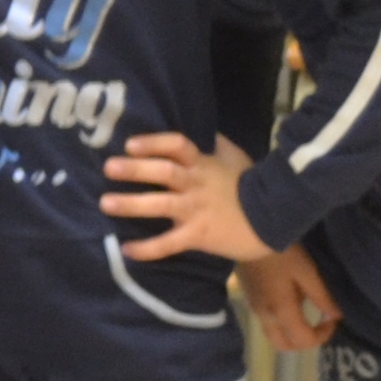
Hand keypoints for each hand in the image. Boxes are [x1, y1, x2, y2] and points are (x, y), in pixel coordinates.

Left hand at [103, 130, 270, 262]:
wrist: (275, 219)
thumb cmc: (251, 185)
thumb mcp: (235, 157)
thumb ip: (215, 143)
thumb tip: (201, 130)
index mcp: (204, 163)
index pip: (177, 145)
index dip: (154, 142)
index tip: (129, 144)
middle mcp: (196, 184)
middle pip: (164, 172)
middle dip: (135, 169)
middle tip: (108, 168)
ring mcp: (197, 210)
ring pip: (161, 204)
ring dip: (131, 204)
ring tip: (105, 204)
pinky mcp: (199, 235)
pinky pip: (170, 243)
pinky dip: (148, 248)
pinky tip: (126, 250)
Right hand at [239, 243, 342, 353]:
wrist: (246, 235)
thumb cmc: (280, 252)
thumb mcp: (307, 271)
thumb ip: (322, 297)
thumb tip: (336, 316)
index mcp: (281, 310)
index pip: (303, 341)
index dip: (323, 336)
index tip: (333, 319)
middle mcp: (265, 315)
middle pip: (284, 346)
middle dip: (305, 342)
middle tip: (320, 324)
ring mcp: (255, 309)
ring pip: (274, 336)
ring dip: (293, 333)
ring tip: (307, 314)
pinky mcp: (250, 300)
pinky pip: (268, 323)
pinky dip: (283, 323)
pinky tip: (292, 301)